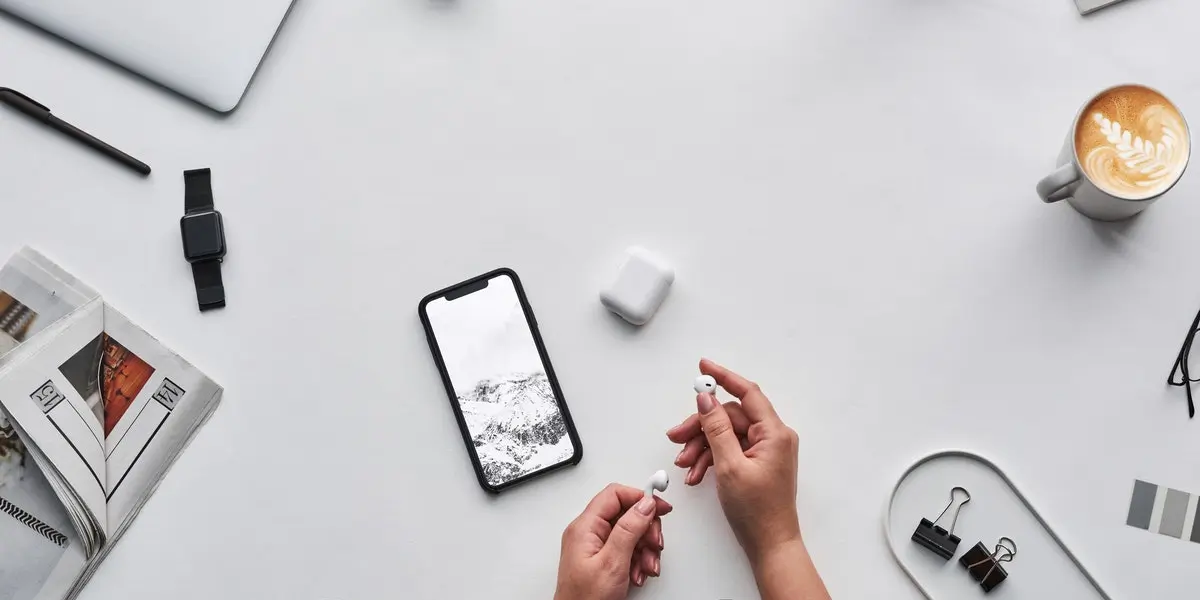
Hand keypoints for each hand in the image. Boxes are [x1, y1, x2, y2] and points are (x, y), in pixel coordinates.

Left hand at [554, 484, 672, 599]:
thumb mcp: (612, 562)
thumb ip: (629, 530)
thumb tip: (644, 504)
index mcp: (585, 527)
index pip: (615, 495)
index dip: (639, 496)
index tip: (659, 507)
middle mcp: (589, 533)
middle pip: (626, 514)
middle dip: (646, 530)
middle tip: (654, 544)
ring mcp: (596, 547)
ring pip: (631, 534)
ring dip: (645, 549)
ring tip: (645, 566)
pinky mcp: (603, 560)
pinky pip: (627, 550)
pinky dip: (639, 561)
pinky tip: (638, 573)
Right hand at [666, 359, 801, 561]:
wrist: (770, 545)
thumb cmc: (757, 511)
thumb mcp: (729, 467)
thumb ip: (716, 428)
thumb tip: (706, 399)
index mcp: (774, 433)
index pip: (747, 393)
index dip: (723, 377)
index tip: (703, 367)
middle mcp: (773, 437)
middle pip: (729, 417)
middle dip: (700, 427)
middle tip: (676, 438)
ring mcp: (765, 450)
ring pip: (725, 434)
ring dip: (701, 447)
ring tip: (684, 465)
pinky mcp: (757, 462)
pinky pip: (730, 450)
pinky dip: (711, 459)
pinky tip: (695, 474)